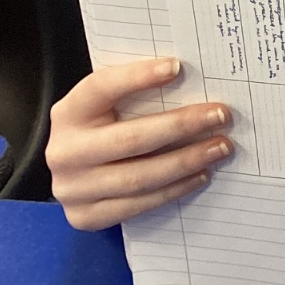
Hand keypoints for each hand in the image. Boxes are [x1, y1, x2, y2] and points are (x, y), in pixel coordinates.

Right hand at [46, 57, 231, 230]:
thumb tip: (190, 78)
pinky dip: (174, 190)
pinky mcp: (85, 217)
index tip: (177, 67)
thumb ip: (135, 94)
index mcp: (68, 113)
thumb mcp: (106, 107)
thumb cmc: (101, 129)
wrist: (71, 174)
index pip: (101, 88)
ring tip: (220, 147)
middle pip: (130, 139)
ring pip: (138, 178)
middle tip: (220, 116)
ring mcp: (72, 188)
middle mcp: (64, 151)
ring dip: (186, 161)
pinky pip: (137, 206)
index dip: (137, 77)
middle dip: (181, 126)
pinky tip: (200, 175)